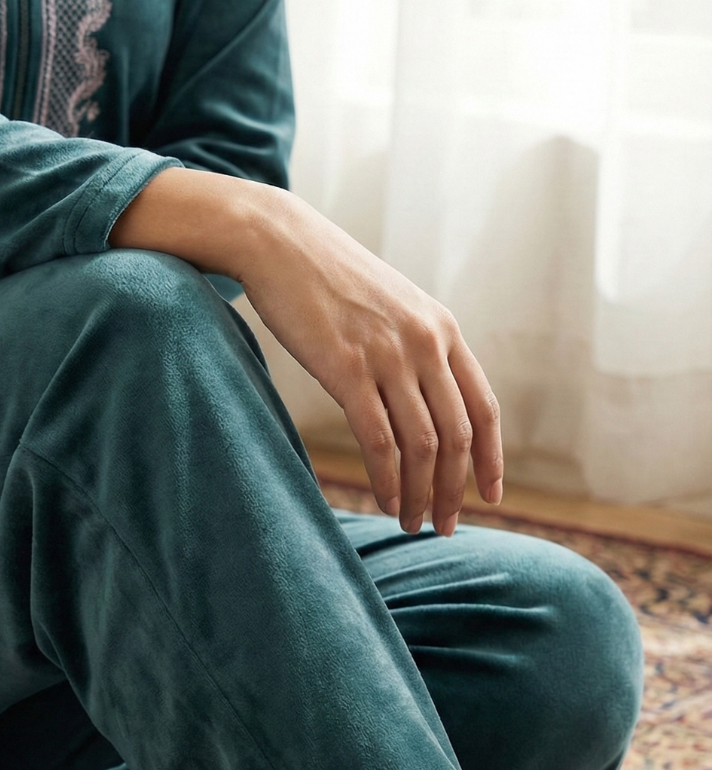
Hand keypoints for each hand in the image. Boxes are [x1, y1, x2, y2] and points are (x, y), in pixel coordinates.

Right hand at [236, 191, 501, 535]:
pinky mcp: (348, 369)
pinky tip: (387, 502)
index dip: (491, 459)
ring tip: (413, 523)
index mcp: (443, 329)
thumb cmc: (326, 279)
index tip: (489, 497)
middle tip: (445, 527)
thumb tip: (421, 398)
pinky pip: (380, 440)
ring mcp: (389, 356)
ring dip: (423, 494)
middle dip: (457, 491)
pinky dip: (389, 480)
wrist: (278, 242)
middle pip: (458, 436)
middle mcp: (426, 343)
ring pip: (424, 445)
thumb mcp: (390, 306)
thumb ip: (414, 348)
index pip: (484, 408)